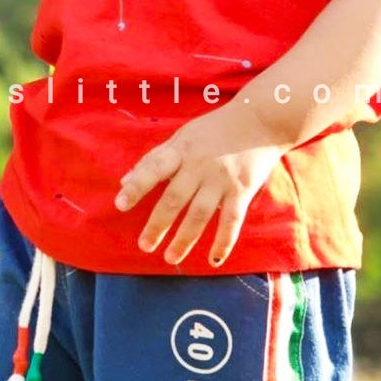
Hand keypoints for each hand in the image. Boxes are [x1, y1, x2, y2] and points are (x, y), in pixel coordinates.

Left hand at [114, 108, 285, 266]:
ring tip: (171, 258)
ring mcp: (221, 180)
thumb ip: (155, 158)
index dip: (136, 187)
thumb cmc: (215, 129)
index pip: (153, 168)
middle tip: (144, 245)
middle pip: (174, 199)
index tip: (120, 205)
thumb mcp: (182, 137)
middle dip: (158, 224)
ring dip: (184, 239)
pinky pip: (232, 221)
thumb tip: (124, 181)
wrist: (260, 120)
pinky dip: (223, 242)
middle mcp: (199, 166)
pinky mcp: (242, 191)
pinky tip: (213, 260)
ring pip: (199, 214)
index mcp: (181, 150)